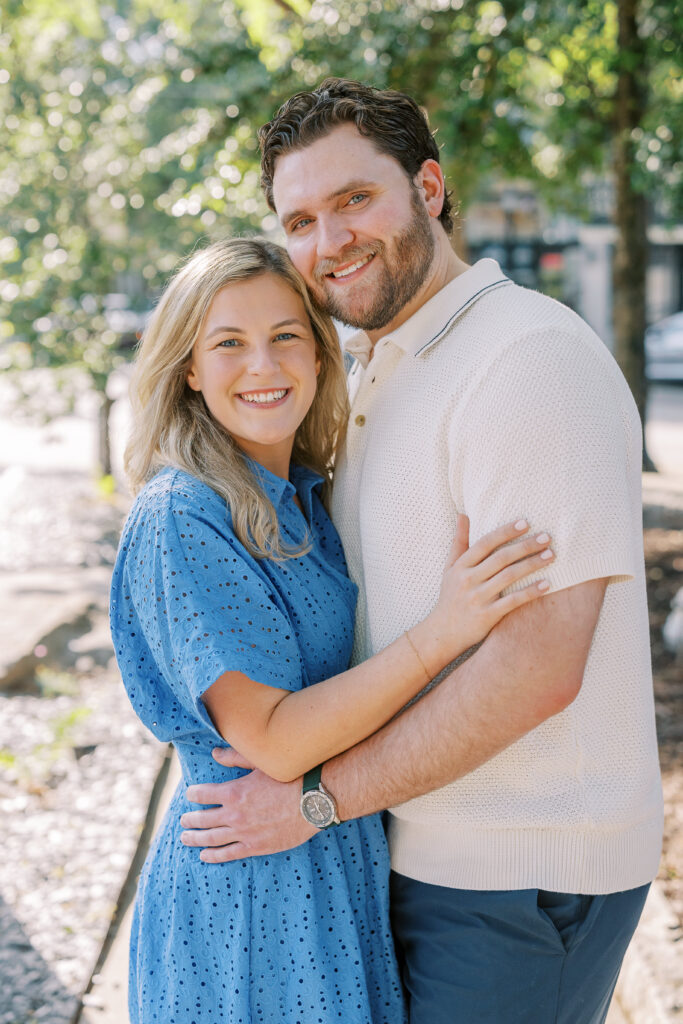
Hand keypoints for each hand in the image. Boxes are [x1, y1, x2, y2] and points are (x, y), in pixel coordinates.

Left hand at [179, 747, 316, 861]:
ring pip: (211, 839)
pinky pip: (229, 854)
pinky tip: (204, 855)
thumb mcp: (261, 763)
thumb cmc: (290, 778)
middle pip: (203, 819)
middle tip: (183, 821)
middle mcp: (234, 814)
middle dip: (190, 820)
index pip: (202, 794)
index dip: (193, 794)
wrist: (314, 801)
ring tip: (185, 838)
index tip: (190, 794)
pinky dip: (214, 856)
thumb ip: (235, 758)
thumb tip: (215, 754)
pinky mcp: (256, 847)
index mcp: (233, 792)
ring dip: (196, 839)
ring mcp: (244, 833)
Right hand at [415, 515, 553, 671]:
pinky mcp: (487, 615)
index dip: (506, 531)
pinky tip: (546, 584)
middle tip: (547, 537)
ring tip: (551, 556)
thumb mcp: (449, 568)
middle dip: (526, 545)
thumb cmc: (450, 596)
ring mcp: (478, 597)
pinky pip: (513, 601)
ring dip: (532, 564)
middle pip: (501, 557)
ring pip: (509, 576)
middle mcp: (468, 579)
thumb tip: (462, 514)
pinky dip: (530, 592)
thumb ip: (458, 541)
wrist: (442, 632)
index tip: (526, 523)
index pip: (486, 543)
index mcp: (461, 565)